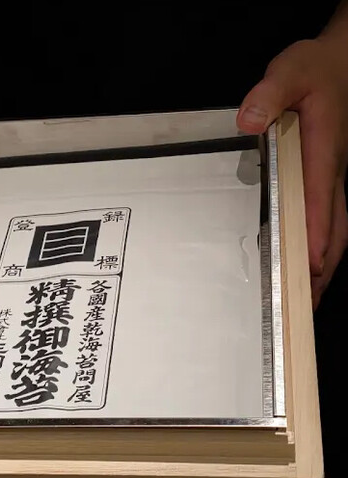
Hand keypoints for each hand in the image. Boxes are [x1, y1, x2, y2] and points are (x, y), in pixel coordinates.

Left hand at [236, 38, 347, 308]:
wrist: (341, 63)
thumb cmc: (317, 70)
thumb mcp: (291, 70)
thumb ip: (270, 93)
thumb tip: (250, 120)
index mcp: (324, 152)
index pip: (321, 199)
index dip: (315, 232)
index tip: (308, 266)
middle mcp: (334, 172)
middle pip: (337, 227)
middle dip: (324, 266)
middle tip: (306, 303)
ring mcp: (334, 179)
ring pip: (338, 228)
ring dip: (326, 264)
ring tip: (308, 299)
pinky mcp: (327, 180)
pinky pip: (330, 219)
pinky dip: (324, 246)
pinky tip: (309, 265)